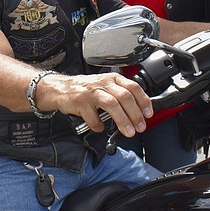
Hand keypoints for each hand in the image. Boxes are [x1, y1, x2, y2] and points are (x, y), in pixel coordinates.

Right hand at [38, 72, 152, 137]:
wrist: (61, 88)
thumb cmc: (86, 89)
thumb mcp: (105, 86)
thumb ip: (120, 94)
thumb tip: (139, 112)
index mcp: (112, 79)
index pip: (133, 87)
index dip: (143, 101)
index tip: (148, 114)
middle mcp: (103, 83)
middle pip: (124, 96)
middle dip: (135, 114)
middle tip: (140, 127)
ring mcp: (91, 92)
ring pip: (112, 104)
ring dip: (123, 120)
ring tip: (128, 132)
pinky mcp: (80, 101)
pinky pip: (93, 117)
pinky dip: (99, 125)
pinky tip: (100, 127)